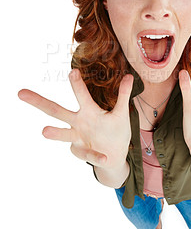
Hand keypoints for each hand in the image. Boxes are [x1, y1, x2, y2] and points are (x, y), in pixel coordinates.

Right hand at [18, 70, 133, 168]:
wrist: (115, 157)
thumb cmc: (115, 131)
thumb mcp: (121, 113)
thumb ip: (123, 96)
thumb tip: (130, 76)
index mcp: (88, 111)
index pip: (81, 95)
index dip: (77, 84)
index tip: (73, 71)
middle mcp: (78, 123)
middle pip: (56, 111)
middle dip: (39, 102)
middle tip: (22, 93)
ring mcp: (78, 138)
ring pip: (63, 134)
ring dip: (55, 133)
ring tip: (44, 131)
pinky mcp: (82, 153)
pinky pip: (89, 154)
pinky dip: (96, 156)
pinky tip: (104, 158)